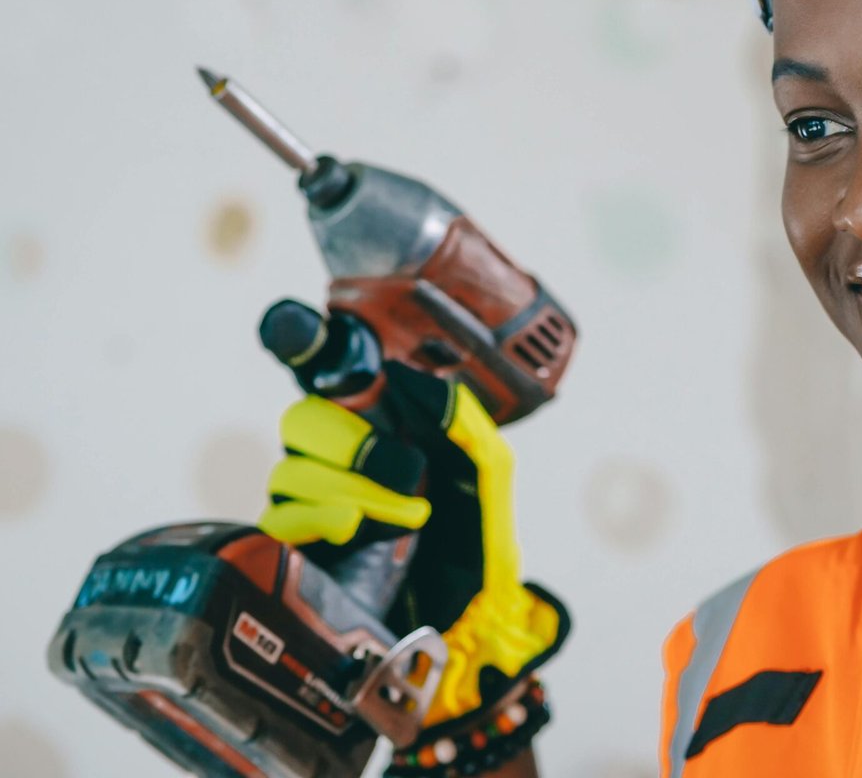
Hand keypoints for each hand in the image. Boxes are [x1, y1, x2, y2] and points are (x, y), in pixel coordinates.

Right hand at [260, 360, 567, 748]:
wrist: (468, 627)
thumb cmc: (476, 549)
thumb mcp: (487, 475)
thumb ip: (462, 421)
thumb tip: (409, 377)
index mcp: (382, 431)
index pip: (327, 378)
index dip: (300, 342)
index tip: (297, 329)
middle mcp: (340, 463)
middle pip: (301, 419)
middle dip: (348, 439)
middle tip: (404, 470)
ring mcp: (314, 508)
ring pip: (290, 470)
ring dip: (352, 485)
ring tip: (404, 516)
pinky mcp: (294, 555)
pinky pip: (279, 518)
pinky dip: (317, 513)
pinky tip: (352, 525)